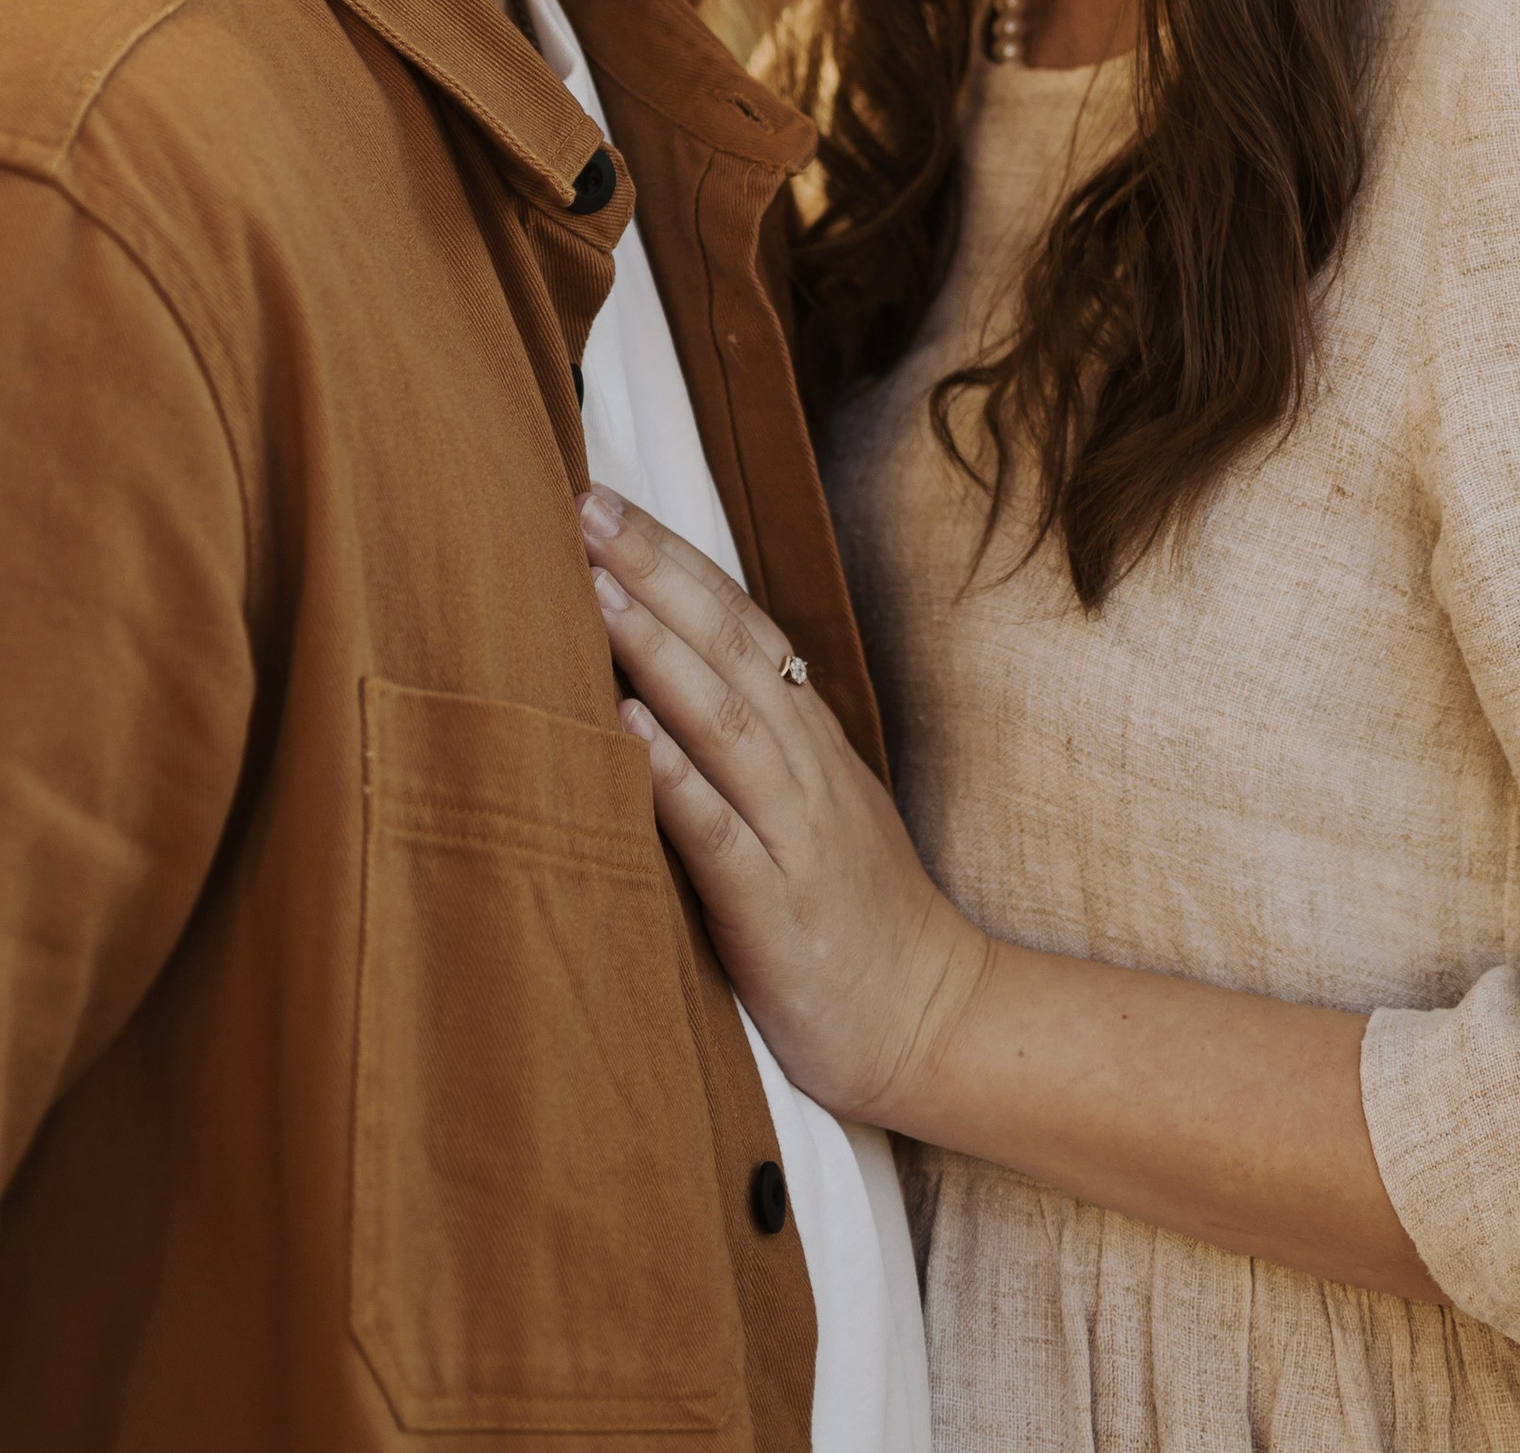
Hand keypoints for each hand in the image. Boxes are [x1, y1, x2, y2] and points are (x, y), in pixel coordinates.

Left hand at [580, 488, 988, 1123]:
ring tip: (594, 589)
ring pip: (725, 721)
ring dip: (658, 651)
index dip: (674, 558)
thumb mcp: (806, 807)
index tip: (606, 500)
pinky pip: (722, 835)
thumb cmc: (851, 915)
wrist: (935, 1020)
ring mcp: (795, 833)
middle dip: (655, 571)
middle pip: (728, 646)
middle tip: (584, 504)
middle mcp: (803, 765)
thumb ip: (747, 743)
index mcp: (805, 735)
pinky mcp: (778, 911)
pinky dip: (676, 779)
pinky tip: (629, 734)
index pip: (737, 620)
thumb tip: (657, 683)